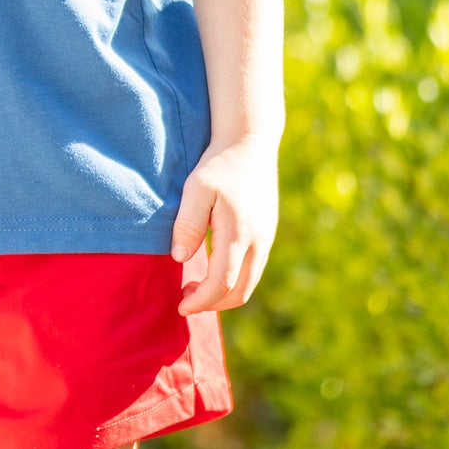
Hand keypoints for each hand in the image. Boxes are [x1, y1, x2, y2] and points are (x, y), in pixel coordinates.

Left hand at [170, 134, 279, 314]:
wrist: (250, 142)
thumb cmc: (219, 164)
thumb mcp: (196, 188)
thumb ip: (188, 224)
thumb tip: (180, 259)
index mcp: (239, 234)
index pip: (222, 284)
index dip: (201, 301)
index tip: (180, 306)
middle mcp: (258, 242)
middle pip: (240, 292)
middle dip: (212, 304)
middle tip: (186, 299)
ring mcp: (266, 238)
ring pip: (249, 283)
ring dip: (224, 294)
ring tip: (197, 288)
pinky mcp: (267, 233)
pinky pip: (254, 269)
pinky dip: (235, 280)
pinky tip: (215, 269)